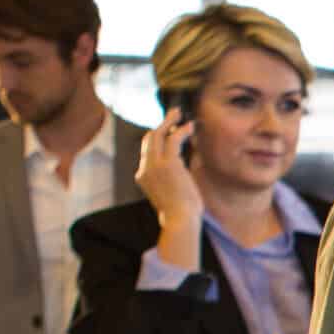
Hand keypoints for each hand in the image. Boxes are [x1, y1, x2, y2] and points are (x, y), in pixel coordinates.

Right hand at [137, 110, 203, 237]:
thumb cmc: (180, 214)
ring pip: (157, 135)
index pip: (147, 152)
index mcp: (143, 177)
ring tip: (179, 113)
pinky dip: (181, 130)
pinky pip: (172, 139)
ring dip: (168, 121)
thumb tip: (183, 174)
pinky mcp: (168, 163)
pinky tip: (190, 126)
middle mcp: (144, 169)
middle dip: (160, 125)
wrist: (179, 220)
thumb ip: (171, 182)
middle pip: (148, 139)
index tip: (171, 132)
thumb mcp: (171, 194)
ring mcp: (154, 165)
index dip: (158, 140)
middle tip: (173, 115)